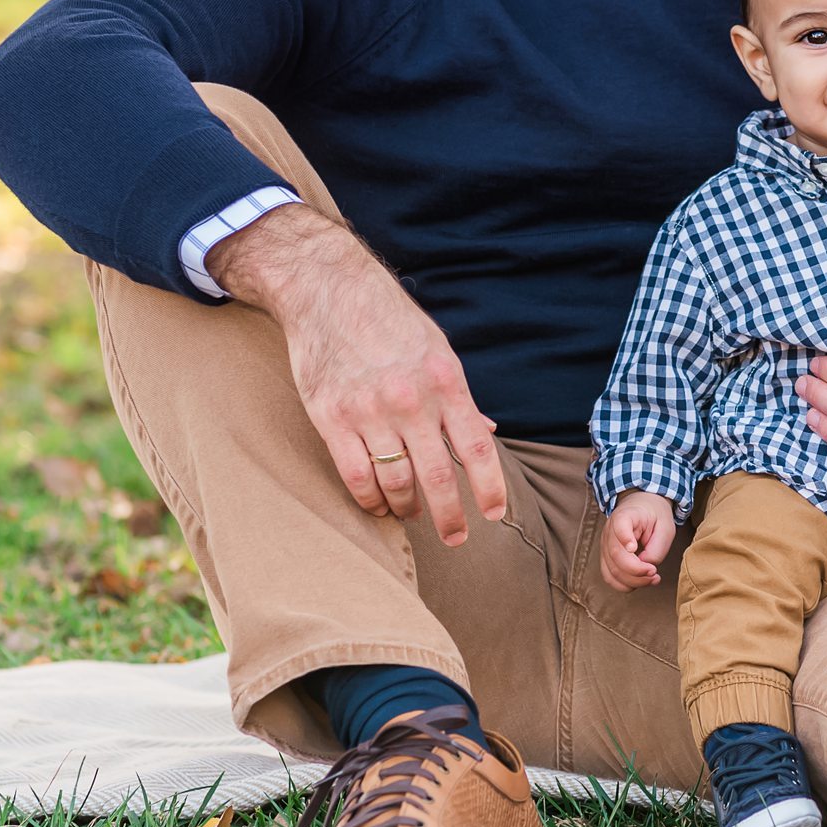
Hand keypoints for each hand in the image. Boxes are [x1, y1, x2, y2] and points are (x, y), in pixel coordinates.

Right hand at [208, 203, 509, 545]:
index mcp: (445, 381)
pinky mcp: (332, 418)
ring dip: (407, 508)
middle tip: (456, 537)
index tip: (497, 513)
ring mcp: (369, 411)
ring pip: (396, 481)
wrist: (329, 289)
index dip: (490, 487)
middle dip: (451, 516)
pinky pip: (355, 475)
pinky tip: (378, 504)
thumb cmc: (389, 319)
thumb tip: (486, 434)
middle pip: (438, 476)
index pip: (476, 447)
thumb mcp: (437, 349)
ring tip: (412, 514)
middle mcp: (411, 399)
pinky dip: (370, 499)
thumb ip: (459, 398)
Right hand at [601, 491, 678, 590]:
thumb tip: (646, 567)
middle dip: (637, 571)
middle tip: (654, 573)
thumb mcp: (665, 527)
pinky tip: (640, 582)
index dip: (624, 538)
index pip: (619, 525)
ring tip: (651, 579)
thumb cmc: (655, 516)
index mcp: (625, 515)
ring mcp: (605, 545)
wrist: (642, 507)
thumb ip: (657, 548)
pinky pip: (609, 577)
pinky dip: (624, 584)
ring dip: (632, 581)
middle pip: (616, 555)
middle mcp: (610, 530)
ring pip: (612, 571)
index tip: (634, 548)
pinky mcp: (606, 557)